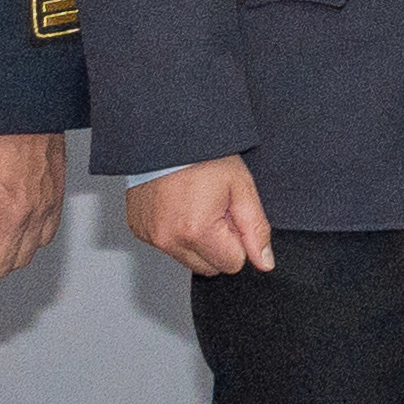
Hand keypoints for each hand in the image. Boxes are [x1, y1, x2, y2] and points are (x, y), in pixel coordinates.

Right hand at [129, 156, 274, 275]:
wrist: (168, 135)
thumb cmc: (205, 157)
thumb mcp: (241, 188)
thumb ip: (255, 230)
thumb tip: (264, 263)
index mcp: (197, 231)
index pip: (232, 264)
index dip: (237, 240)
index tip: (230, 215)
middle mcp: (169, 239)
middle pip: (208, 267)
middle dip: (217, 245)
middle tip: (214, 210)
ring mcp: (150, 235)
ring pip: (187, 258)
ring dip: (196, 241)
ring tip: (196, 207)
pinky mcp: (138, 229)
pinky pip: (166, 246)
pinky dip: (175, 233)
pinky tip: (178, 207)